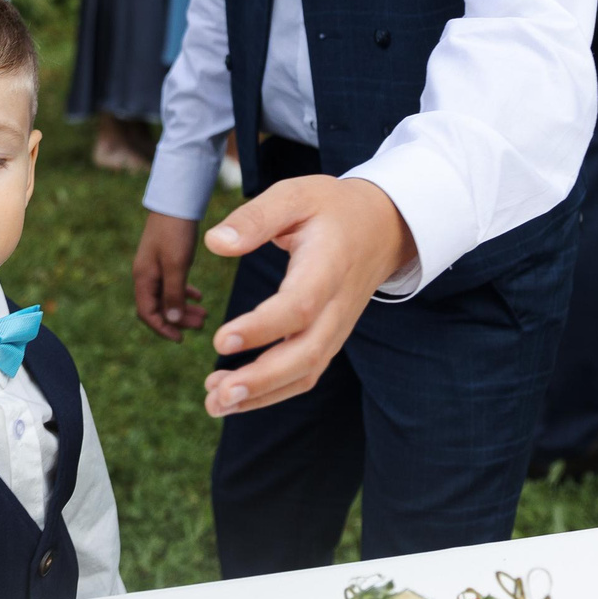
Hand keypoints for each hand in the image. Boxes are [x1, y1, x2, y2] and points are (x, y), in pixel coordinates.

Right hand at [131, 210, 206, 340]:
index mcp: (143, 278)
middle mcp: (146, 274)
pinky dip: (184, 293)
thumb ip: (174, 294)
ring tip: (204, 314)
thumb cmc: (175, 233)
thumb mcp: (176, 265)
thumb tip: (173, 321)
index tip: (181, 338)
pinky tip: (199, 296)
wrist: (176, 201)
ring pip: (167, 296)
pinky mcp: (165, 258)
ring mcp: (155, 266)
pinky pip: (172, 283)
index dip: (162, 328)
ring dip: (183, 307)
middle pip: (158, 307)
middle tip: (201, 324)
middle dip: (178, 319)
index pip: (147, 313)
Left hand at [200, 175, 412, 416]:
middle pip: (305, 353)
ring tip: (215, 403)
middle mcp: (337, 305)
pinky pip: (304, 374)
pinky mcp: (329, 338)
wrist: (382, 227)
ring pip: (305, 372)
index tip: (220, 339)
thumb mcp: (295, 195)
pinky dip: (271, 392)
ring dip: (261, 394)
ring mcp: (336, 327)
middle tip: (218, 393)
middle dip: (262, 379)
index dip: (262, 327)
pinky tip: (234, 397)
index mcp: (327, 266)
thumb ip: (255, 218)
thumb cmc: (331, 208)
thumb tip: (215, 243)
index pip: (298, 306)